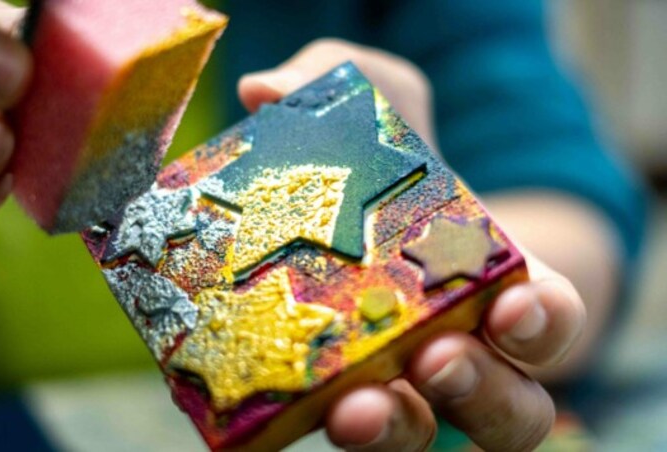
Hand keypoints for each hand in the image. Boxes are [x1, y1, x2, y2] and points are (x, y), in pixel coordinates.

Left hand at [239, 39, 587, 450]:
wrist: (318, 207)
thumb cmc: (372, 161)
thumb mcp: (368, 102)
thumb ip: (333, 78)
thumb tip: (263, 92)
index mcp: (490, 277)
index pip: (549, 316)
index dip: (546, 321)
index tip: (513, 304)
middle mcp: (456, 342)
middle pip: (507, 404)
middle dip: (483, 390)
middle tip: (437, 359)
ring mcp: (393, 379)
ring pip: (428, 434)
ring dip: (401, 429)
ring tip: (359, 408)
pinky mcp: (326, 396)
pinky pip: (335, 430)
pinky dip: (316, 427)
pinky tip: (277, 403)